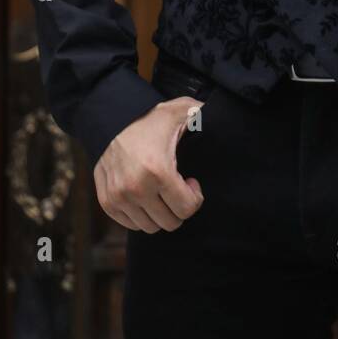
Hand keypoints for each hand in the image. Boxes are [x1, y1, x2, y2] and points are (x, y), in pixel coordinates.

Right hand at [93, 94, 208, 232]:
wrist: (113, 117)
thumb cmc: (152, 117)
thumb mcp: (183, 111)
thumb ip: (207, 116)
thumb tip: (230, 120)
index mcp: (158, 170)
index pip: (187, 209)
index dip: (195, 196)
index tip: (191, 181)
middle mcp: (135, 188)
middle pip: (169, 223)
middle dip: (179, 207)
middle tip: (177, 187)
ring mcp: (118, 197)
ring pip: (150, 227)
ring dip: (160, 212)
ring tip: (161, 190)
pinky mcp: (106, 201)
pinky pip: (130, 224)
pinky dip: (141, 214)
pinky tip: (146, 194)